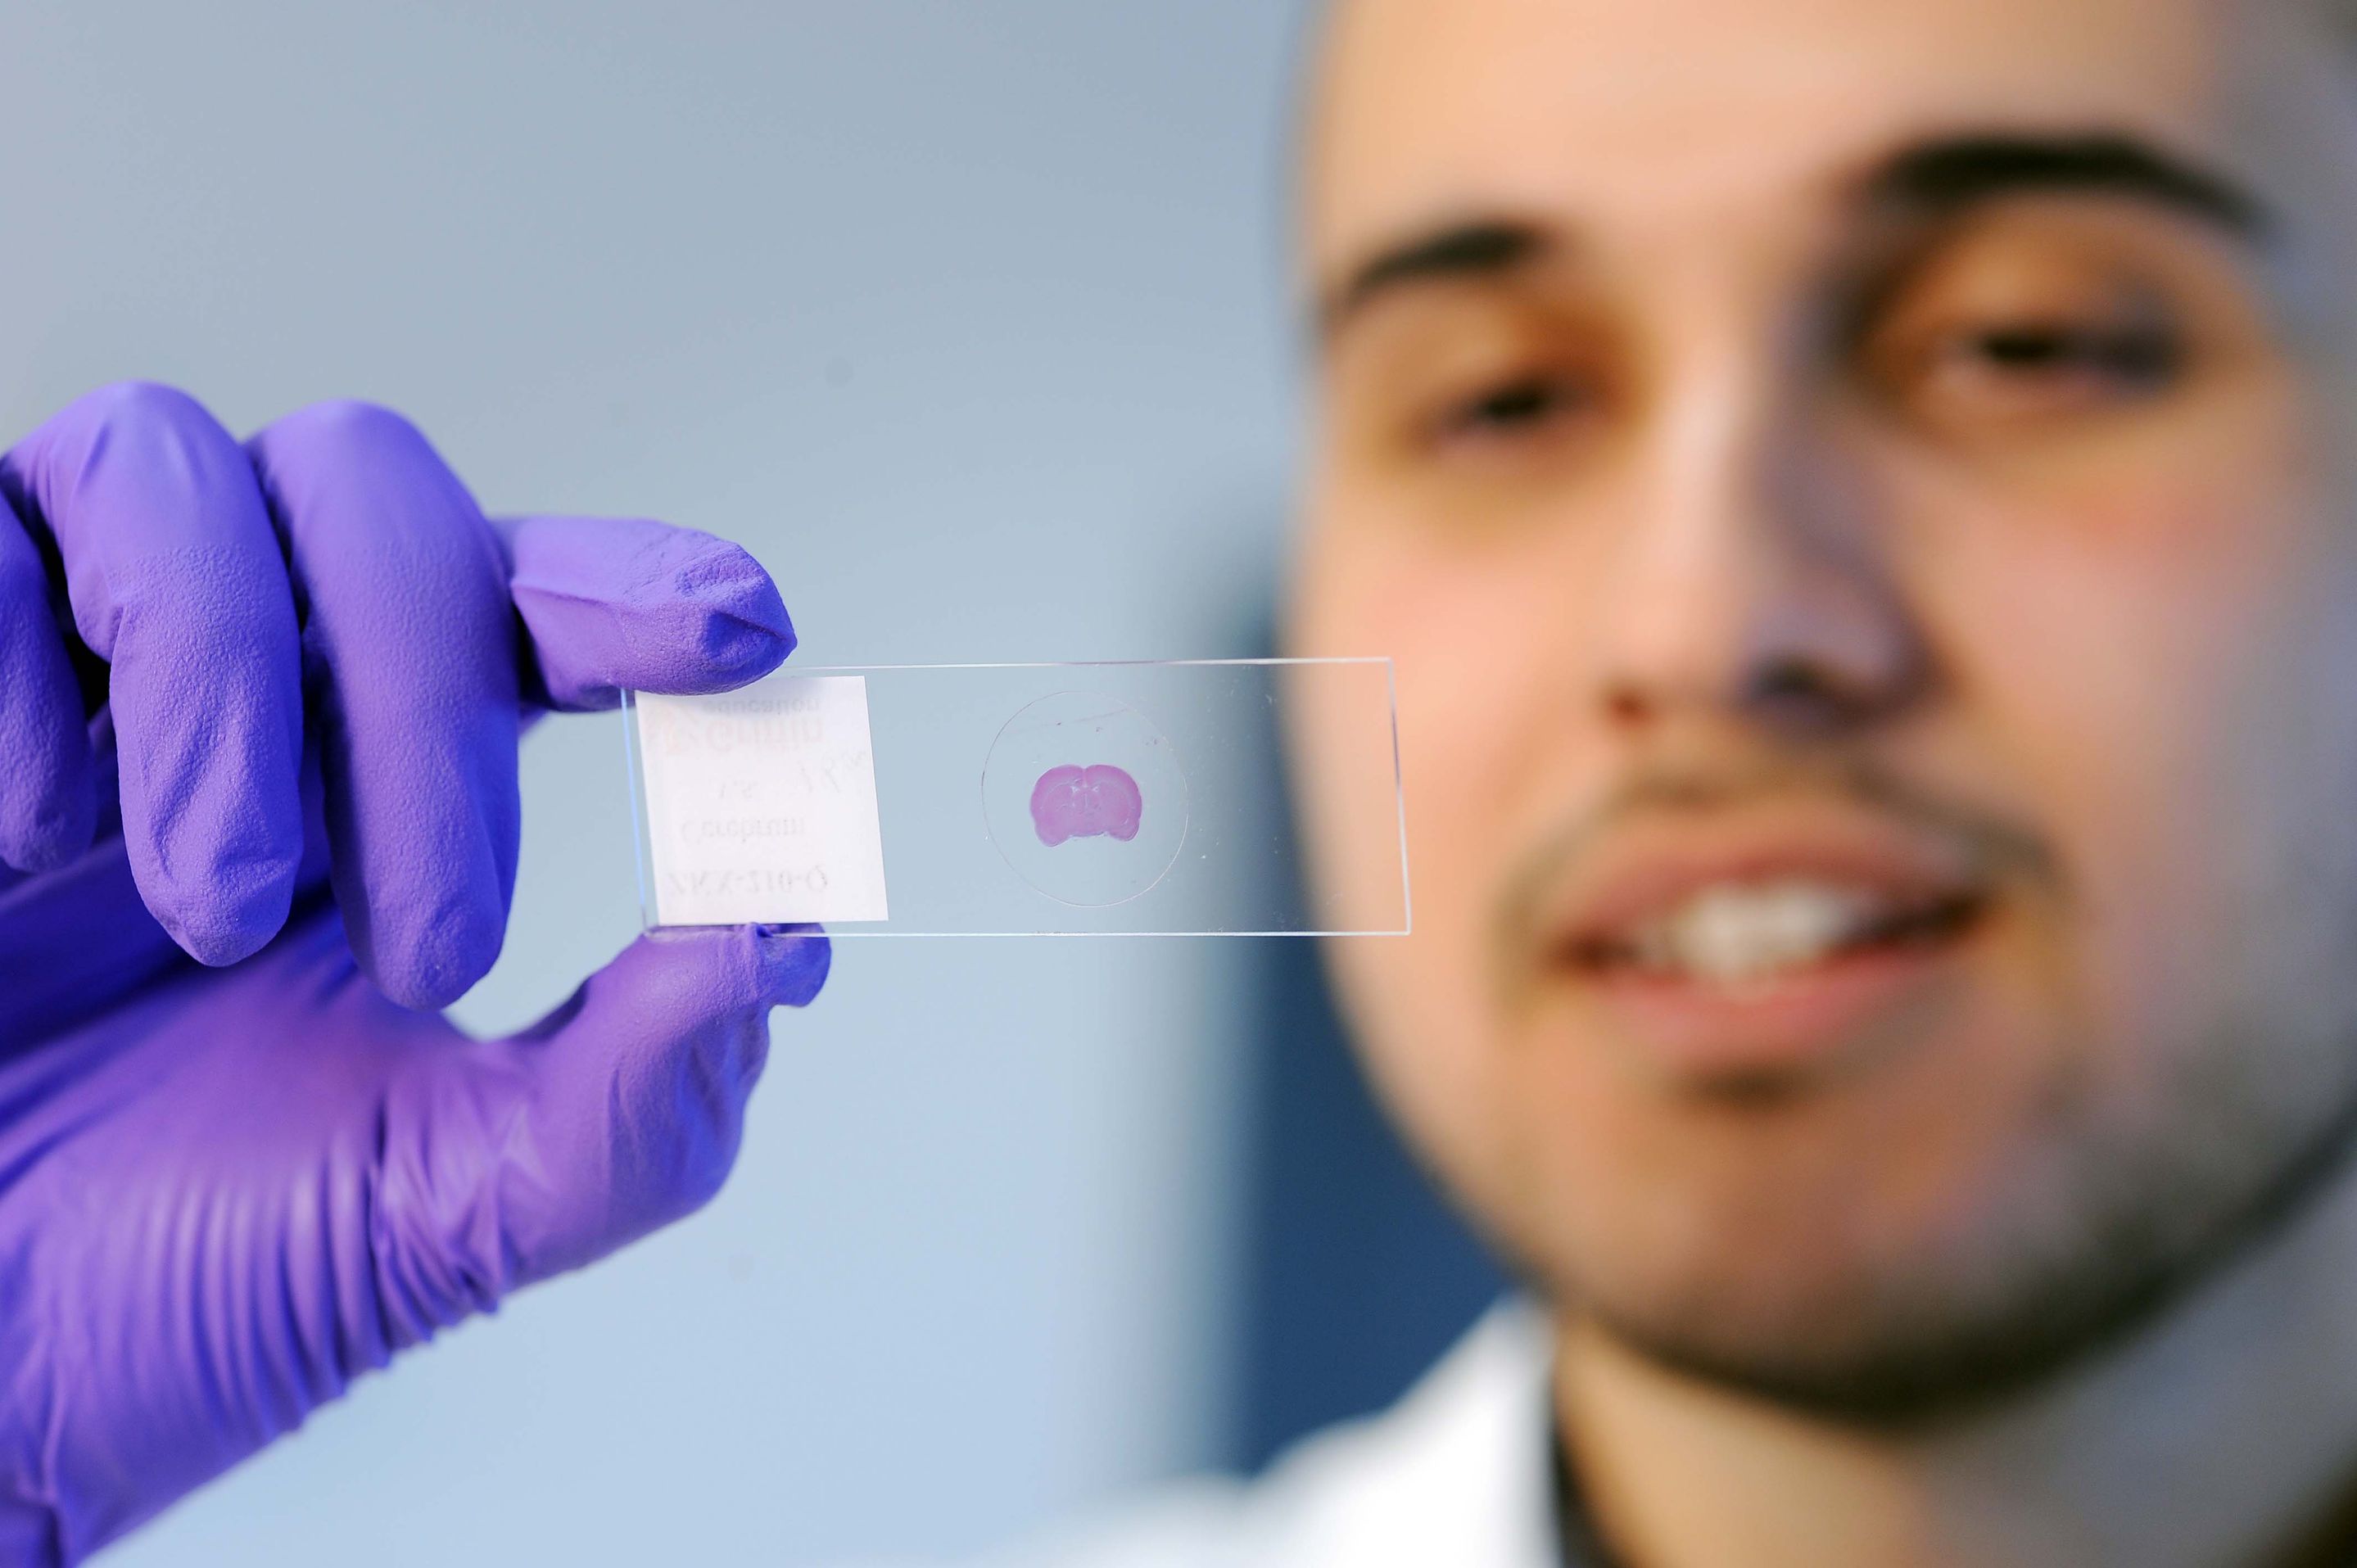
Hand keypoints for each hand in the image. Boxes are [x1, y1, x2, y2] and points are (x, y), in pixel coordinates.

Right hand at [0, 383, 829, 1564]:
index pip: (521, 608)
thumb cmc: (162, 1297)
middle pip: (370, 489)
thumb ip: (636, 1099)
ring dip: (226, 679)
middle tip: (435, 946)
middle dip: (432, 693)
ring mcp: (49, 680)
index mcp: (372, 791)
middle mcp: (229, 699)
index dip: (633, 581)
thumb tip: (790, 943)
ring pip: (169, 464)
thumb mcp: (443, 1217)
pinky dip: (14, 665)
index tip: (744, 630)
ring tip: (212, 911)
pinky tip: (27, 840)